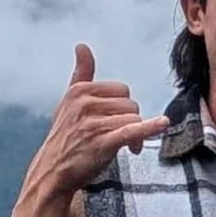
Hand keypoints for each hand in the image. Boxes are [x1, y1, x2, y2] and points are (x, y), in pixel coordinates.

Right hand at [28, 44, 168, 197]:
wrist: (53, 171)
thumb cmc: (65, 137)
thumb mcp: (69, 101)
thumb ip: (81, 74)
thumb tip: (82, 46)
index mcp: (79, 91)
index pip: (121, 90)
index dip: (124, 107)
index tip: (117, 121)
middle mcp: (85, 104)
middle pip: (130, 104)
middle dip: (131, 120)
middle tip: (123, 137)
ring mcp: (93, 123)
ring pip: (134, 118)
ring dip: (136, 136)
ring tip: (126, 147)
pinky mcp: (102, 142)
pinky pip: (133, 130)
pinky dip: (149, 128)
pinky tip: (162, 123)